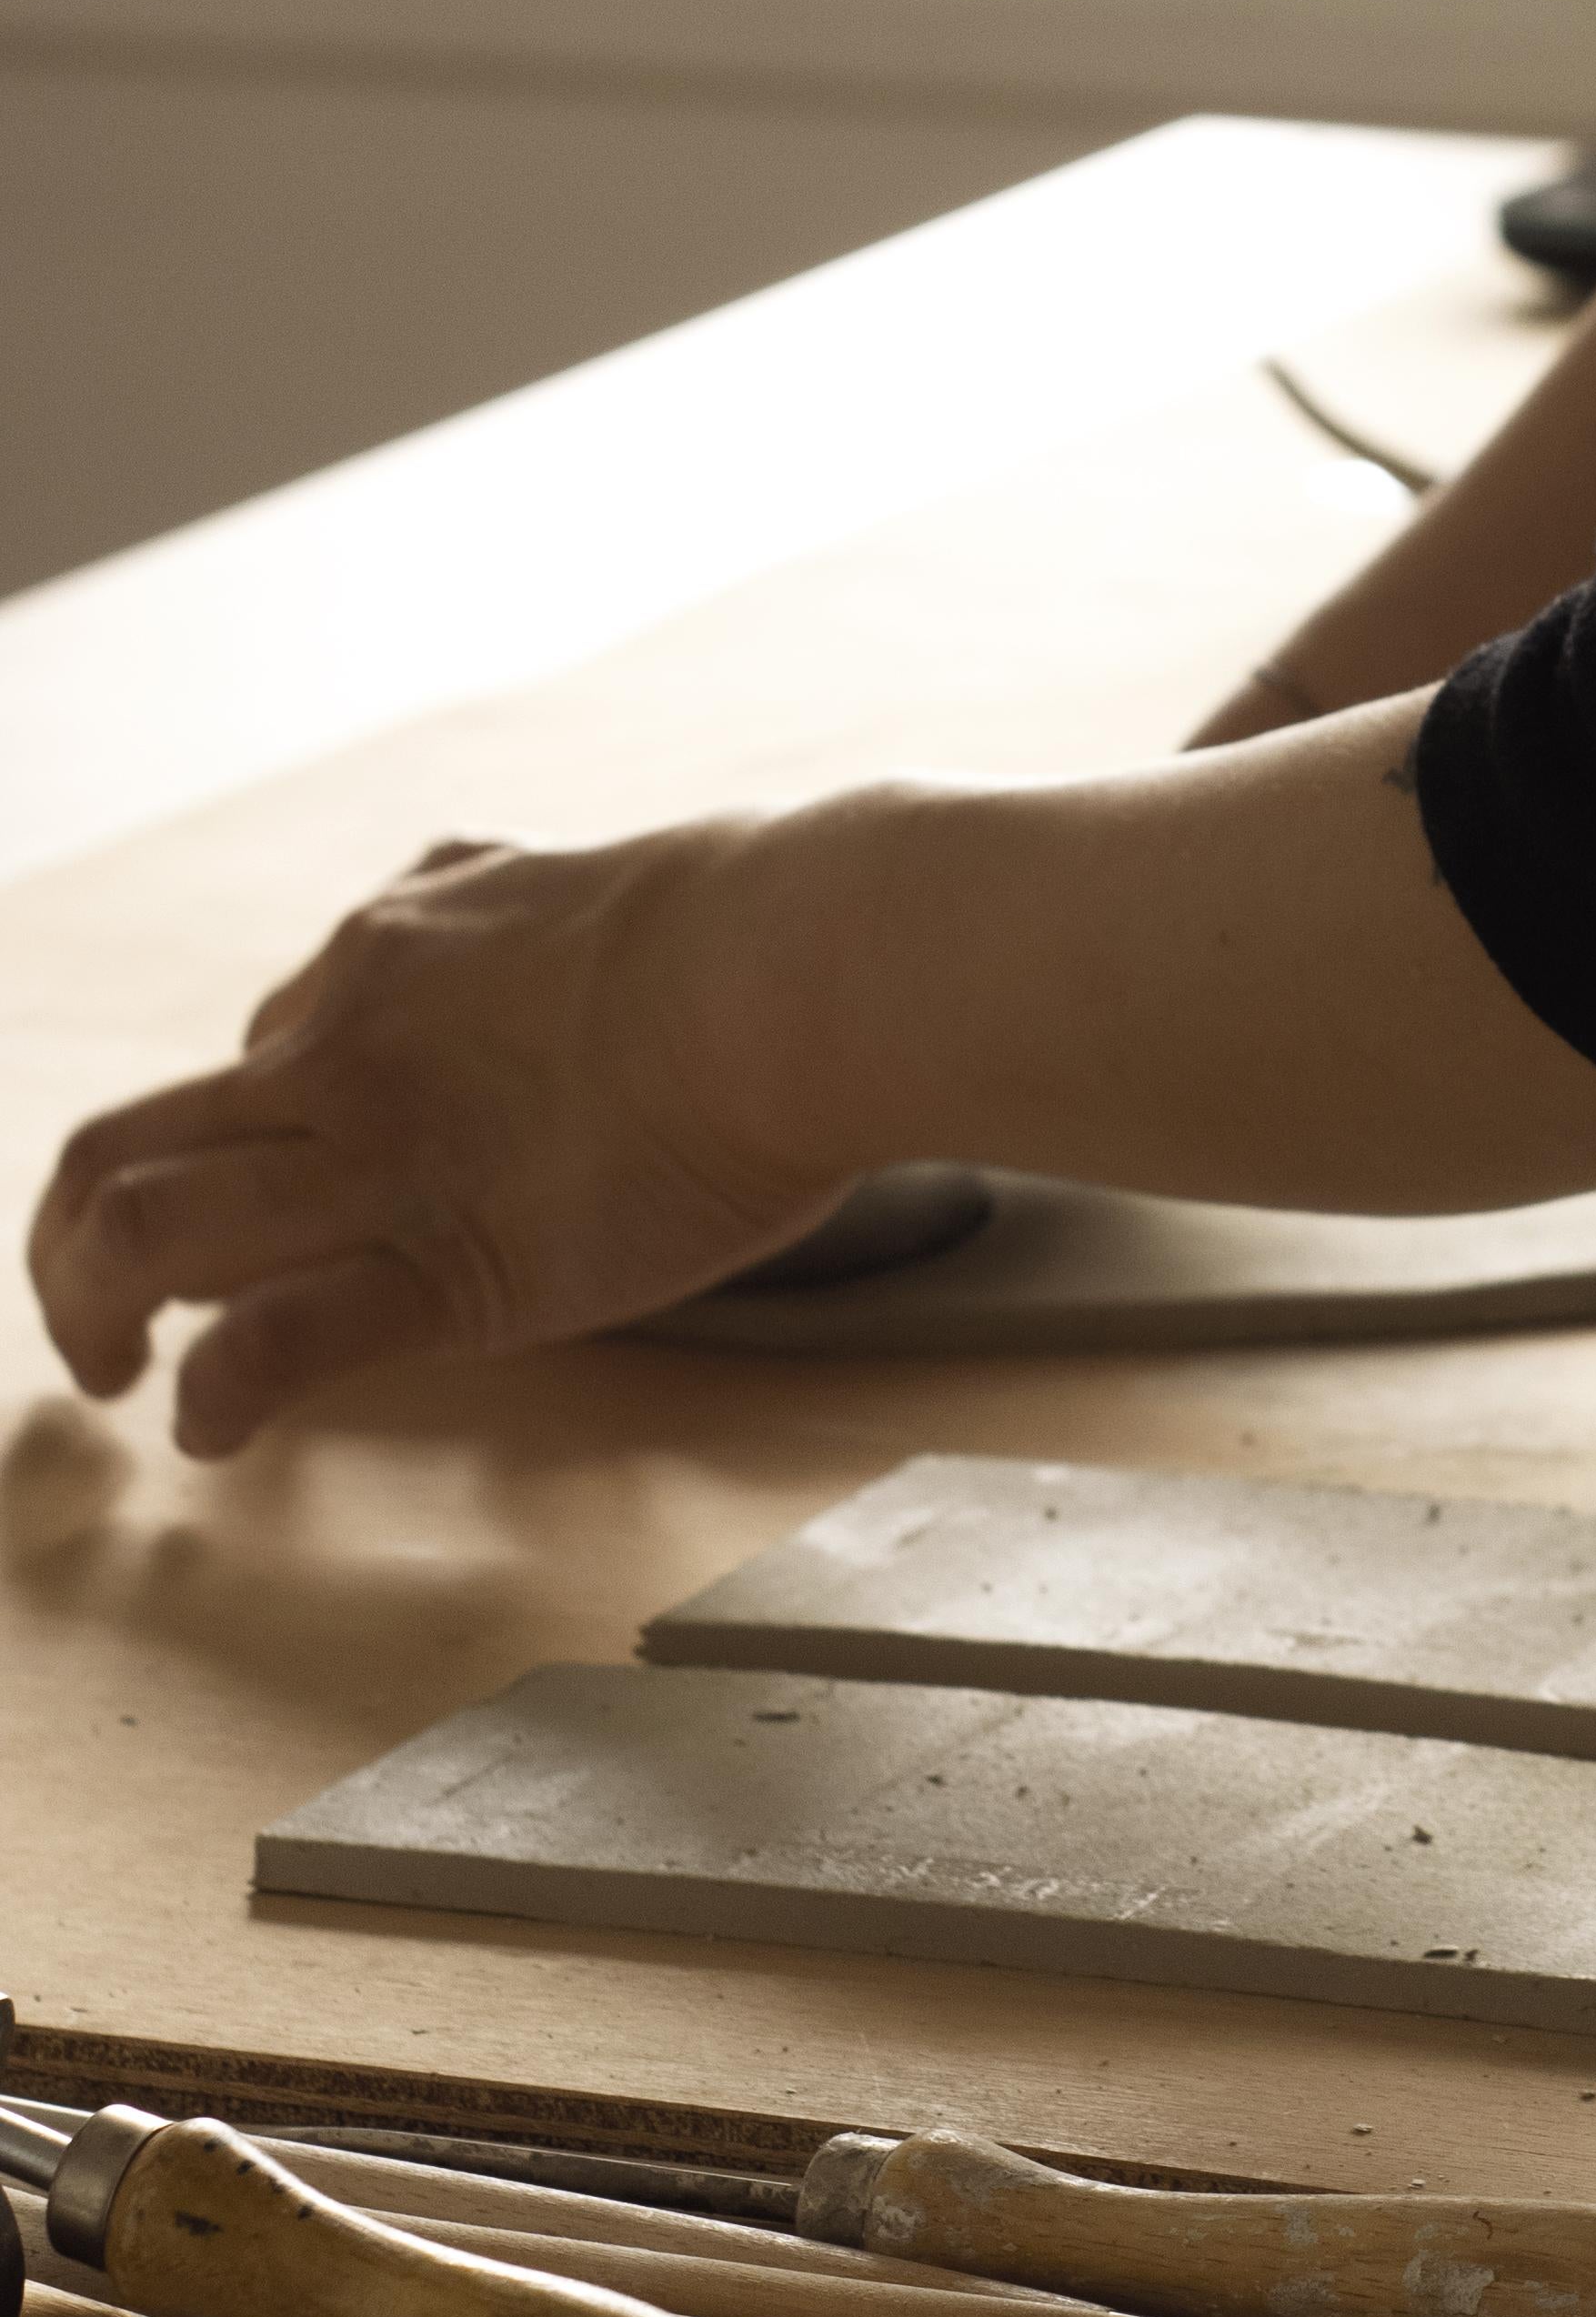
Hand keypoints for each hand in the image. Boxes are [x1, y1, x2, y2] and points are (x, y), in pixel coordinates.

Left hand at [28, 820, 845, 1456]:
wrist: (796, 972)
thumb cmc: (753, 929)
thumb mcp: (583, 882)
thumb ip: (511, 908)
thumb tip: (521, 898)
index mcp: (388, 952)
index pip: (258, 1055)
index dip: (235, 1138)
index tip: (258, 1190)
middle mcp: (344, 1048)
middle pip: (124, 1143)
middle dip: (78, 1235)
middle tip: (102, 1306)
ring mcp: (377, 1157)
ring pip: (142, 1229)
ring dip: (89, 1309)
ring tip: (109, 1369)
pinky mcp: (441, 1267)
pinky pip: (275, 1344)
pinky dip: (216, 1400)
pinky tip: (216, 1434)